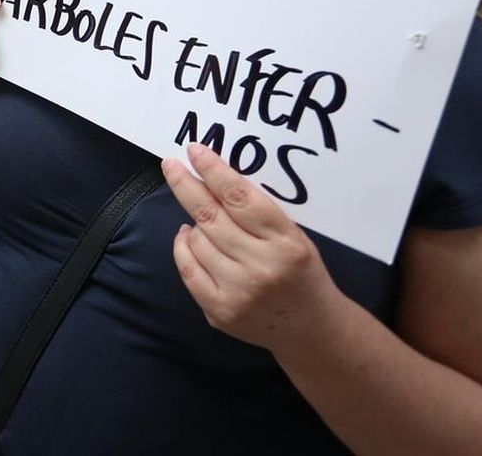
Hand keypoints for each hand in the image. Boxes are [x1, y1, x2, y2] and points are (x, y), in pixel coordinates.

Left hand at [165, 142, 341, 351]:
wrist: (311, 329)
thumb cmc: (301, 272)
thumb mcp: (293, 236)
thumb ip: (257, 213)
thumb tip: (211, 179)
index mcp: (285, 242)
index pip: (239, 198)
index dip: (213, 170)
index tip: (194, 151)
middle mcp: (261, 266)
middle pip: (210, 216)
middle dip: (185, 185)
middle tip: (170, 165)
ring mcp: (238, 291)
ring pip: (196, 240)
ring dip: (193, 224)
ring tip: (203, 221)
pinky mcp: (219, 311)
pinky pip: (187, 269)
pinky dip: (183, 248)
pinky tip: (189, 238)